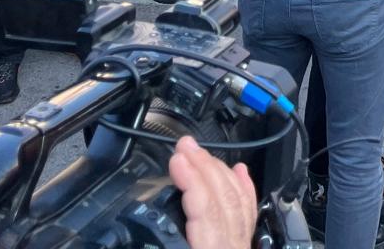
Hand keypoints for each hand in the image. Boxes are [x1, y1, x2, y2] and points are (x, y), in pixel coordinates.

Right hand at [169, 134, 256, 248]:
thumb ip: (165, 242)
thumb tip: (134, 231)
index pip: (207, 211)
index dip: (192, 181)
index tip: (177, 160)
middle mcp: (232, 248)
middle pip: (224, 199)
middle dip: (204, 166)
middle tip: (185, 146)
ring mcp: (240, 246)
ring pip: (237, 200)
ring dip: (218, 171)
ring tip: (200, 153)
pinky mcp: (242, 246)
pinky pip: (249, 212)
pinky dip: (243, 187)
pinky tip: (239, 170)